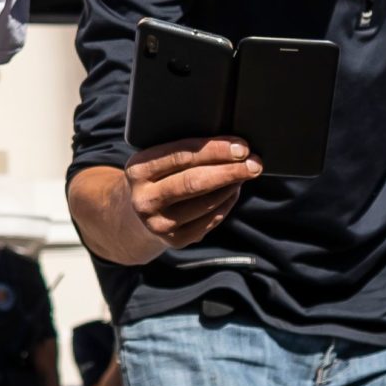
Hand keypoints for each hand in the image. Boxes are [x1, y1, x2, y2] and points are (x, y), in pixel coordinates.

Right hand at [124, 136, 261, 249]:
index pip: (182, 155)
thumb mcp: (154, 160)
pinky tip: (233, 191)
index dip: (215, 150)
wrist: (131, 216)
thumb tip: (229, 144)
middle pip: (195, 182)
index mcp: (138, 170)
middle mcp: (144, 199)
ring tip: (246, 173)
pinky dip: (226, 204)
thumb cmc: (154, 178)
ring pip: (205, 203)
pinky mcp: (174, 241)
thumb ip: (182, 151)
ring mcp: (158, 223)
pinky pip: (209, 221)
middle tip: (255, 163)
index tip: (241, 146)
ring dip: (231, 186)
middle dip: (230, 170)